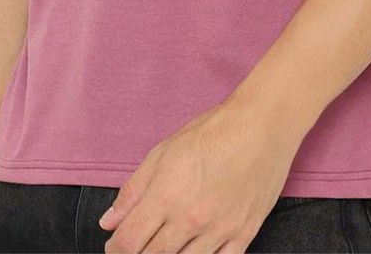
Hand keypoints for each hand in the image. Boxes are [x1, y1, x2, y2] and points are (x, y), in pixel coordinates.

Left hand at [98, 95, 304, 253]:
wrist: (261, 128)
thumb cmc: (211, 133)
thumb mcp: (163, 152)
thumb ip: (134, 190)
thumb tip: (109, 222)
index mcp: (166, 195)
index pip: (129, 242)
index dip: (116, 249)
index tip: (115, 245)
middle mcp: (190, 218)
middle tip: (139, 246)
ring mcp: (219, 231)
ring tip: (164, 246)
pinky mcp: (243, 236)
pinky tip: (194, 251)